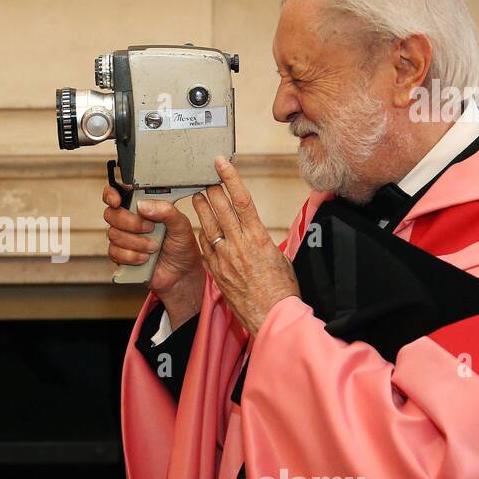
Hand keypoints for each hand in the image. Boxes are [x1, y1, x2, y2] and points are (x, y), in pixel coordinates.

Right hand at [103, 183, 203, 325]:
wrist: (181, 275)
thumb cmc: (182, 247)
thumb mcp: (181, 225)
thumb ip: (167, 211)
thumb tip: (143, 205)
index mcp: (142, 206)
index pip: (117, 193)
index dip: (111, 195)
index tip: (117, 201)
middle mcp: (129, 220)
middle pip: (111, 214)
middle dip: (131, 223)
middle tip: (151, 228)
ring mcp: (123, 238)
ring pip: (113, 234)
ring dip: (136, 243)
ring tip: (154, 247)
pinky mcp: (120, 256)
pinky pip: (114, 252)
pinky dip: (131, 256)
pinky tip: (145, 259)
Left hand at [191, 155, 299, 335]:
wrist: (271, 315)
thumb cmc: (281, 289)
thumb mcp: (279, 256)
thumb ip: (263, 240)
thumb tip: (257, 232)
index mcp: (259, 237)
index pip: (242, 199)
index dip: (230, 178)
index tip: (221, 163)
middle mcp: (239, 244)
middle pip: (221, 207)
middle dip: (212, 190)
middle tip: (205, 178)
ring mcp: (225, 257)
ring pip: (208, 224)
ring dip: (201, 208)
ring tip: (198, 196)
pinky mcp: (216, 270)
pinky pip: (206, 246)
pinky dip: (203, 233)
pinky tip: (201, 227)